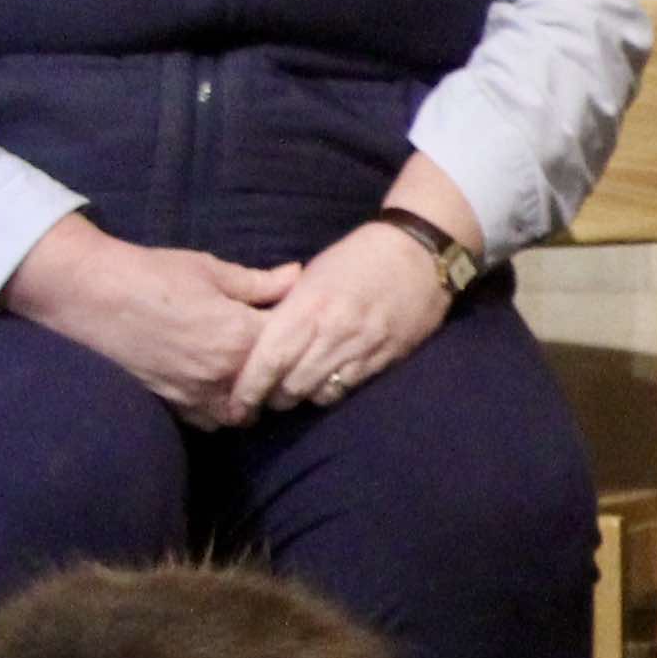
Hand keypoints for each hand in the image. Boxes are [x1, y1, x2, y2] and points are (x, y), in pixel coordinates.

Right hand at [0, 219, 295, 429]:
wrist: (91, 293)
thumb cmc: (152, 274)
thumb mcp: (210, 271)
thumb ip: (259, 283)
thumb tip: (297, 276)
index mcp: (241, 336)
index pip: (292, 343)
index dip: (298, 330)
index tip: (296, 320)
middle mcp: (225, 374)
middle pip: (276, 385)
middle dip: (282, 369)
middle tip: (278, 350)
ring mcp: (198, 395)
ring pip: (247, 411)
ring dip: (254, 396)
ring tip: (251, 373)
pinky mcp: (174, 405)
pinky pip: (211, 421)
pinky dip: (221, 409)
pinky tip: (220, 387)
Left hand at [228, 220, 456, 418]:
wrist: (421, 253)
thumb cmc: (359, 257)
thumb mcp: (314, 274)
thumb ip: (288, 308)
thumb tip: (259, 338)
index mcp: (309, 306)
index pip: (270, 358)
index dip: (249, 387)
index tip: (235, 404)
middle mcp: (334, 332)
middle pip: (292, 385)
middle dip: (271, 397)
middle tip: (260, 399)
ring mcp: (363, 348)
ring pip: (320, 393)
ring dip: (301, 398)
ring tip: (290, 394)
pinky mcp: (386, 358)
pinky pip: (349, 388)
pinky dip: (330, 391)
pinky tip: (323, 385)